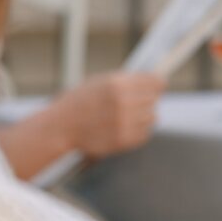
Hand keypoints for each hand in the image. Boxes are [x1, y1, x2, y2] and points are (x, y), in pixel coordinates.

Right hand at [47, 71, 163, 158]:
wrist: (61, 127)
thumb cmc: (79, 102)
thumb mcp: (99, 81)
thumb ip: (125, 80)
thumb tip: (150, 80)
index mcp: (117, 84)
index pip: (154, 81)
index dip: (158, 83)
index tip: (160, 84)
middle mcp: (123, 102)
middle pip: (154, 98)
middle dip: (148, 98)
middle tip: (139, 101)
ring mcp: (124, 122)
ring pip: (152, 117)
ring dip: (145, 115)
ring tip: (131, 115)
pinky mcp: (123, 140)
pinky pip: (145, 134)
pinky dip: (140, 130)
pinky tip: (128, 126)